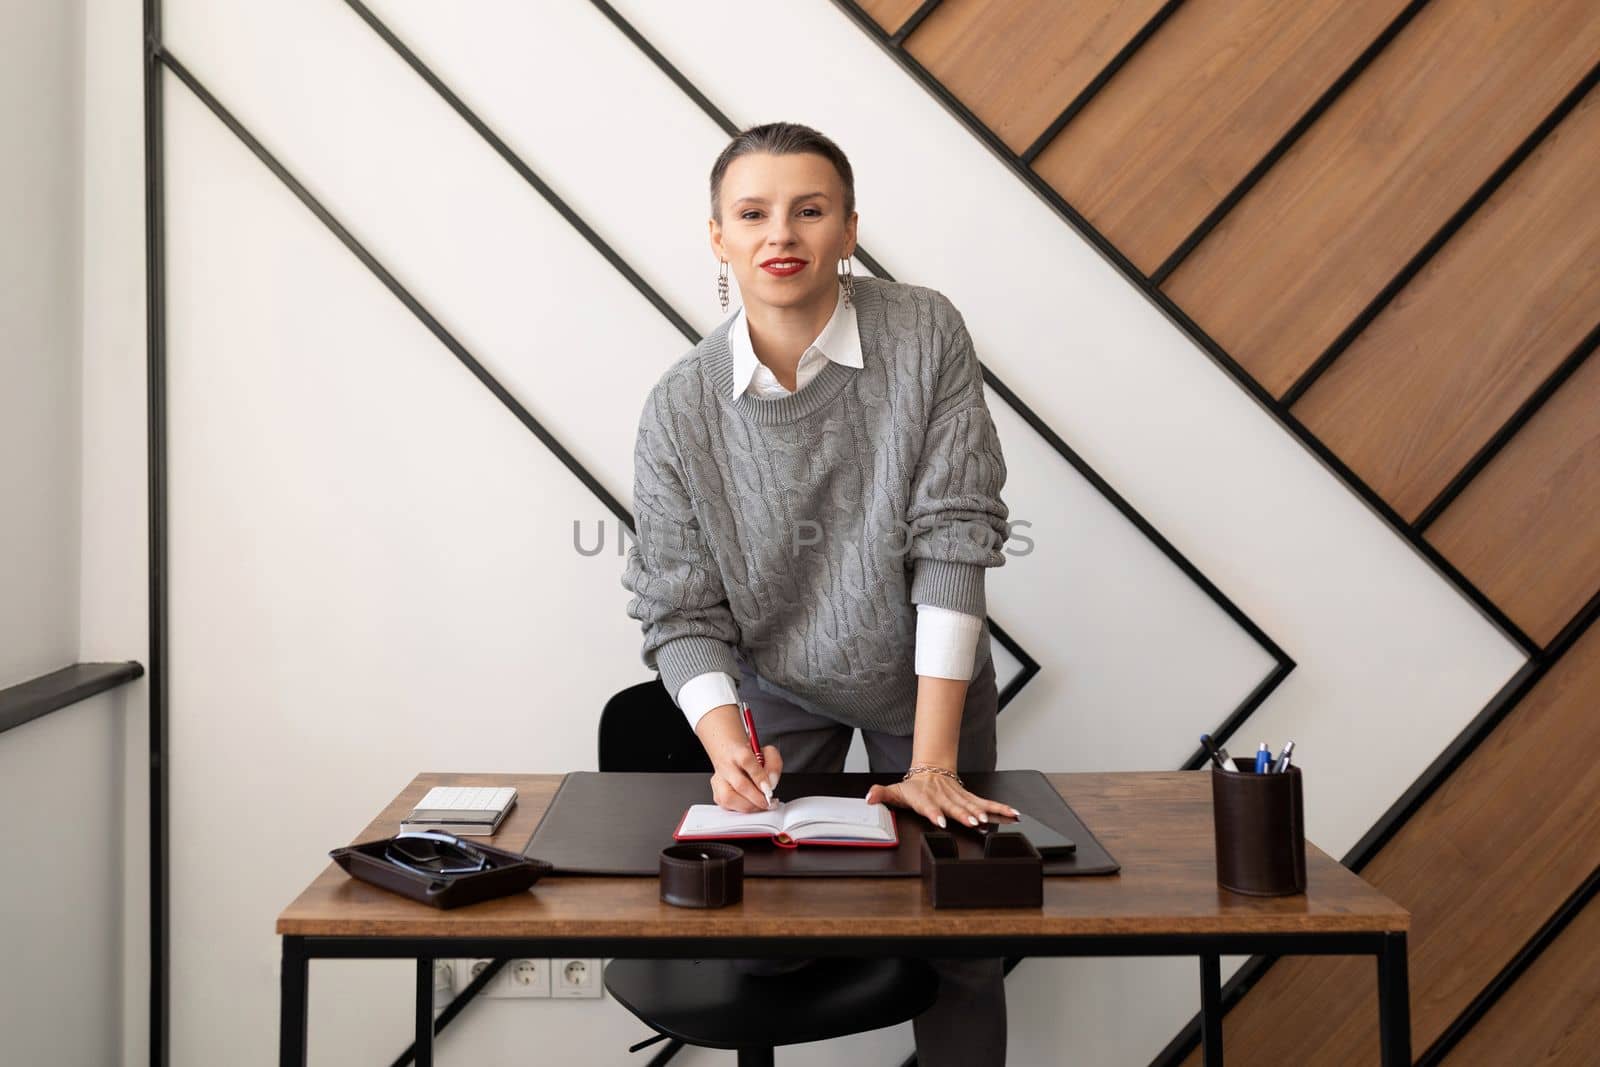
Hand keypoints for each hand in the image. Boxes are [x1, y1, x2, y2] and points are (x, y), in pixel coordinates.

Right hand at [708, 743, 783, 812]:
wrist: (728, 755)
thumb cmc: (749, 757)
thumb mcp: (766, 752)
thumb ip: (773, 765)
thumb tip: (771, 783)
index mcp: (738, 751)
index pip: (747, 761)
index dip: (760, 777)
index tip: (769, 789)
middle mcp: (725, 765)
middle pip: (739, 784)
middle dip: (757, 797)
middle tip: (768, 802)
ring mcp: (718, 780)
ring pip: (728, 798)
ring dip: (748, 806)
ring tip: (759, 805)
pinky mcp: (716, 793)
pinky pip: (726, 806)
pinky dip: (740, 809)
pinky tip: (749, 805)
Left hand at [865, 770, 1017, 828]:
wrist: (931, 771)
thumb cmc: (914, 787)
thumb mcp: (896, 791)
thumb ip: (882, 795)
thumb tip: (868, 798)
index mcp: (926, 798)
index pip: (929, 806)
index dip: (935, 813)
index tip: (941, 820)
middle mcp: (944, 797)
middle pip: (955, 806)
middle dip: (964, 814)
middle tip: (974, 822)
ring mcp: (958, 797)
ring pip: (973, 804)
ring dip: (984, 812)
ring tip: (992, 819)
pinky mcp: (969, 798)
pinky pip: (986, 803)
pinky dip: (1000, 808)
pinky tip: (1013, 813)